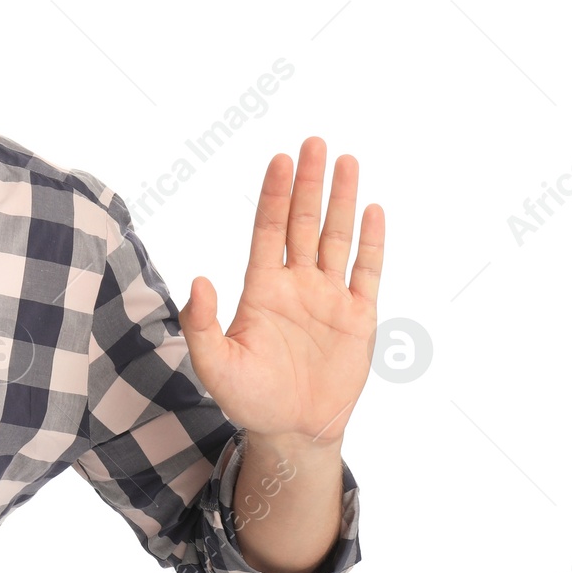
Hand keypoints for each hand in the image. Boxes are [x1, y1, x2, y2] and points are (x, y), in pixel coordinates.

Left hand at [177, 137, 384, 446]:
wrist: (292, 431)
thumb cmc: (248, 398)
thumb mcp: (214, 363)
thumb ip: (202, 322)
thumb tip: (198, 279)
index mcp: (262, 288)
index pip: (269, 229)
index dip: (274, 194)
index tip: (280, 158)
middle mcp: (296, 284)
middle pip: (303, 222)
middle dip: (309, 183)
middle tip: (314, 141)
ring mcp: (329, 298)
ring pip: (336, 237)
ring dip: (341, 200)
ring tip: (346, 160)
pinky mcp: (358, 318)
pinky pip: (367, 272)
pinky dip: (371, 241)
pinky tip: (373, 210)